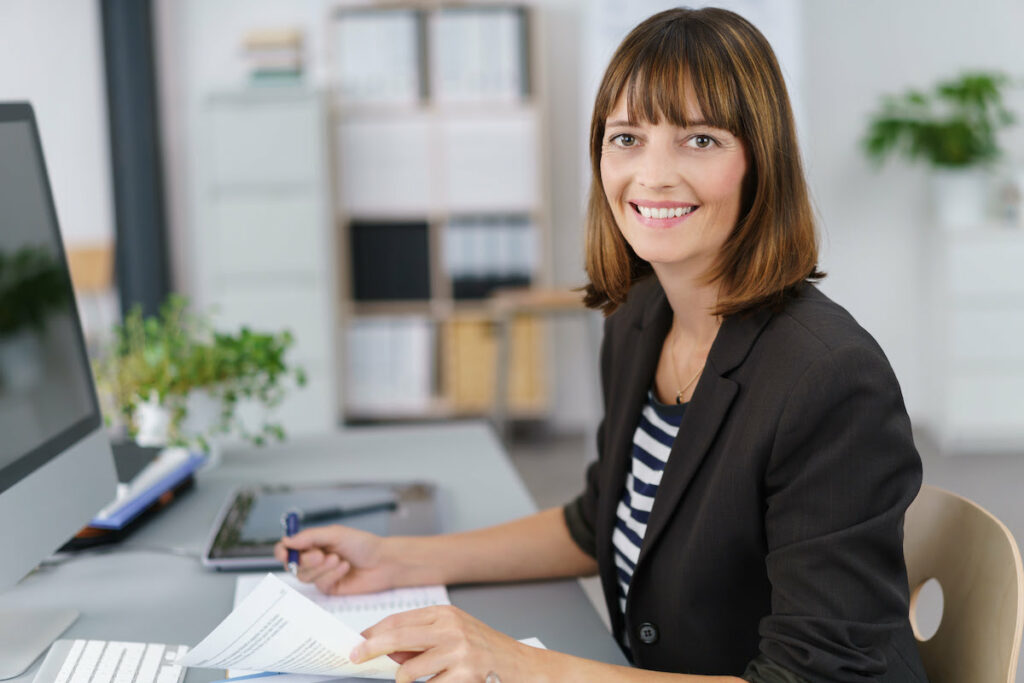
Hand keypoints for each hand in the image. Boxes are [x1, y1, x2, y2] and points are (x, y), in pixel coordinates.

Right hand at [273, 524, 397, 594]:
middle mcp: (314, 559)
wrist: (383, 561)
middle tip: (321, 554)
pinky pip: (320, 584)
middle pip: (293, 565)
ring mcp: (321, 574)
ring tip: (338, 559)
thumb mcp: (335, 534)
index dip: (282, 552)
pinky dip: (332, 575)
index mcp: (313, 543)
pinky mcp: (330, 588)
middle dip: (307, 560)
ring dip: (321, 568)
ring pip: (305, 576)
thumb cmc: (363, 544)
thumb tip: (287, 541)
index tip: (285, 552)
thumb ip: (310, 537)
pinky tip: (345, 567)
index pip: (288, 549)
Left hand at [351, 605, 541, 682]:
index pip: (399, 620)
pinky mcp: (464, 676)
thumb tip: (387, 649)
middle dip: (371, 649)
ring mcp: (458, 653)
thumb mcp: (454, 633)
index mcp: (445, 614)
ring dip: (406, 680)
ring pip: (409, 671)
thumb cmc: (485, 650)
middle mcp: (451, 629)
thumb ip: (422, 637)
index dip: (374, 632)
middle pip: (397, 637)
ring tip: (419, 679)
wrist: (522, 666)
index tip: (357, 642)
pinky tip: (444, 682)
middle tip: (355, 657)